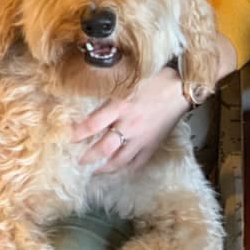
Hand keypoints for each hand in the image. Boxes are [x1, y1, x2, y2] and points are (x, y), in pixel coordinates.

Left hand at [72, 67, 189, 173]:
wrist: (181, 87)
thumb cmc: (153, 79)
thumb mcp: (126, 83)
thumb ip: (109, 96)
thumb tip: (90, 103)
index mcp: (120, 107)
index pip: (92, 125)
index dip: (76, 134)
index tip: (67, 138)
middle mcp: (129, 125)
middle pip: (103, 148)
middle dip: (88, 157)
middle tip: (78, 162)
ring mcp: (142, 138)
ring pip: (119, 160)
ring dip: (104, 167)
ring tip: (95, 170)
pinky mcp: (153, 145)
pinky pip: (138, 163)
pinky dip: (127, 169)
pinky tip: (119, 170)